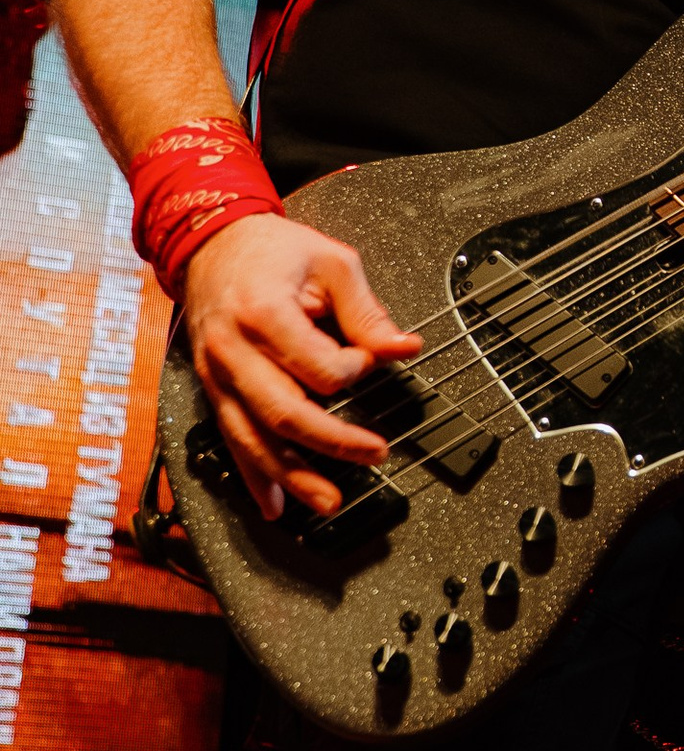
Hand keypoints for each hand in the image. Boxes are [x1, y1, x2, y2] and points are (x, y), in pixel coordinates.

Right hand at [182, 211, 421, 521]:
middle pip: (283, 412)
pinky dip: (254, 476)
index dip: (354, 370)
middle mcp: (231, 350)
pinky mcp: (214, 390)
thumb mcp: (332, 264)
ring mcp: (217, 375)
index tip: (369, 362)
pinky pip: (232, 440)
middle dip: (332, 442)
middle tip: (375, 453)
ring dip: (292, 476)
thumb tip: (404, 348)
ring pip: (252, 438)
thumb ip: (368, 313)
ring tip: (330, 500)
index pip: (316, 365)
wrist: (212, 246)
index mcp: (262, 312)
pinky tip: (274, 504)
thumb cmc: (272, 252)